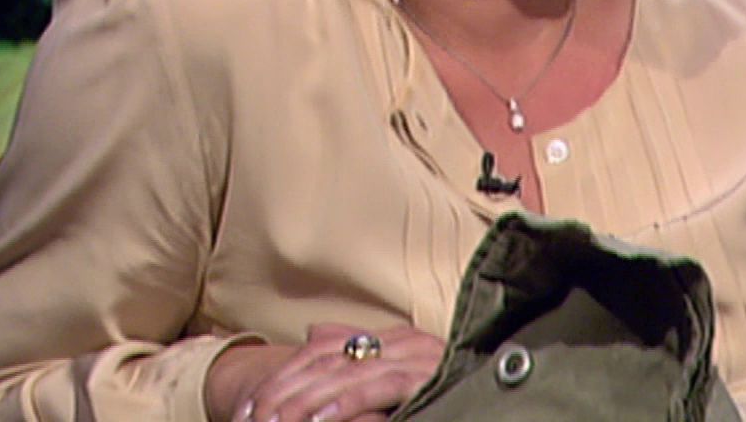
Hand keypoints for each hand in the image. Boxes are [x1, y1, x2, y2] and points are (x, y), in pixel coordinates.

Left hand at [206, 322, 444, 421]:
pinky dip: (343, 404)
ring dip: (304, 402)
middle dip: (284, 393)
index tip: (250, 409)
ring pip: (345, 375)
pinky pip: (377, 388)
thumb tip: (314, 333)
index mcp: (395, 340)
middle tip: (251, 418)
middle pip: (328, 362)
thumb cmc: (438, 395)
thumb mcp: (389, 377)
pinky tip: (316, 421)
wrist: (496, 401)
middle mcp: (406, 343)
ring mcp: (418, 358)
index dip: (283, 379)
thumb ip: (356, 352)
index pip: (324, 353)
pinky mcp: (426, 379)